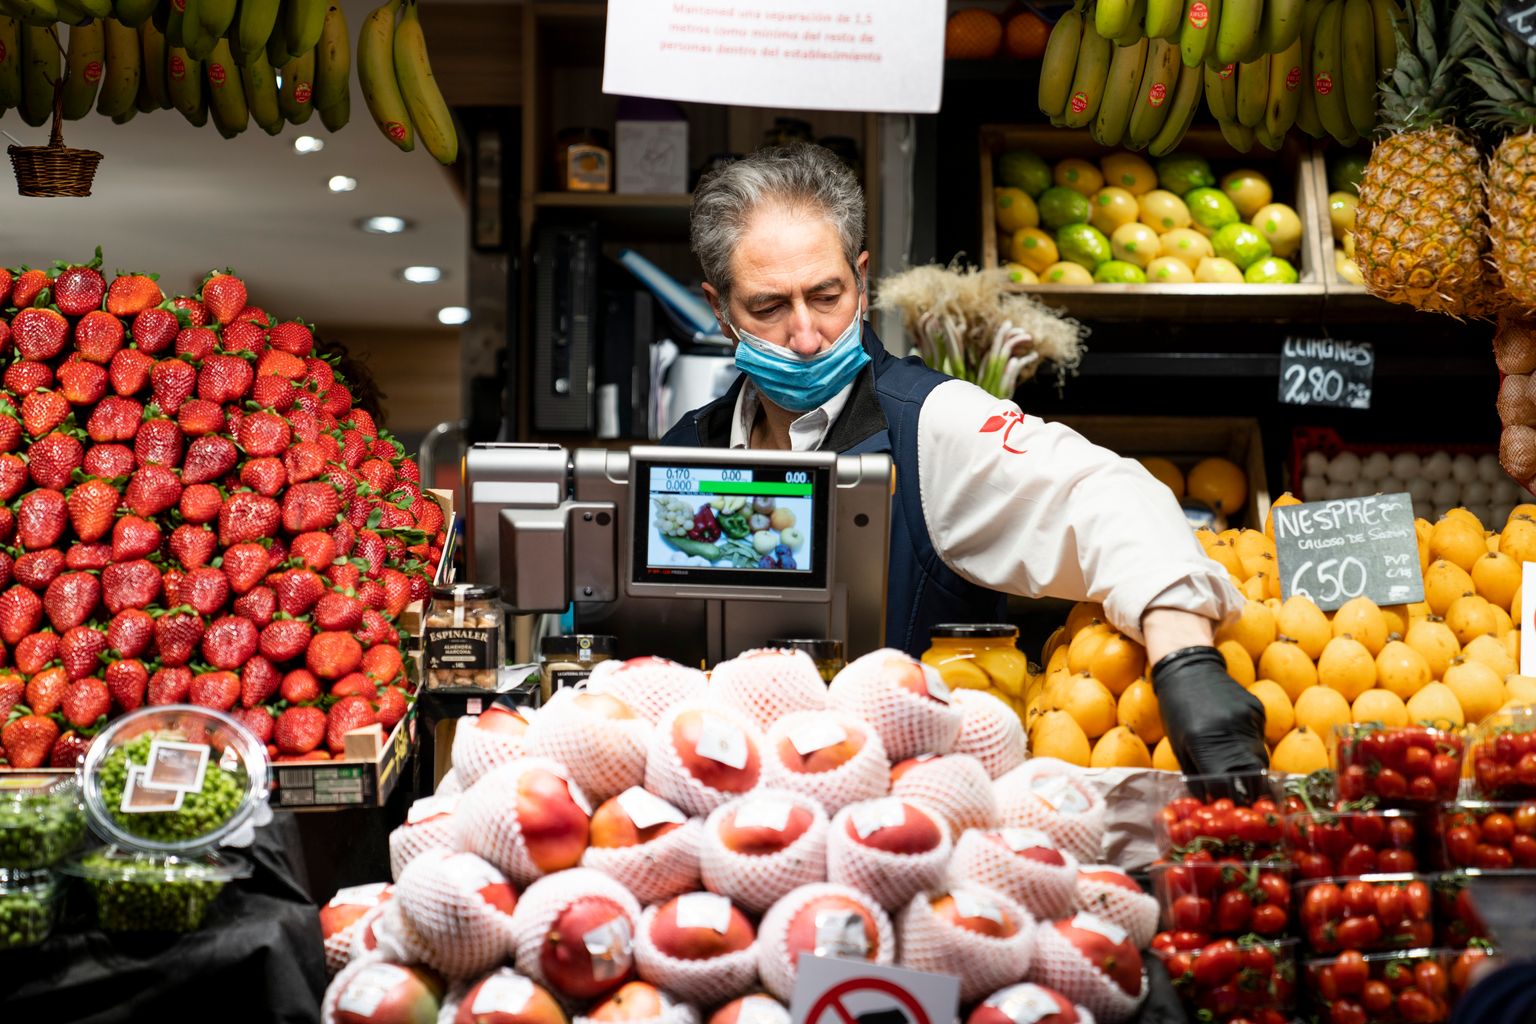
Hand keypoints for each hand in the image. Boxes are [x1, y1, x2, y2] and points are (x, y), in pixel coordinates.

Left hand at [1152, 645, 1267, 785]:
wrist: (1189, 668)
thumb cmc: (1176, 710)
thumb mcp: (1179, 745)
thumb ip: (1197, 773)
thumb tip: (1212, 799)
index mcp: (1204, 740)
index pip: (1227, 781)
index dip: (1231, 798)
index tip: (1232, 809)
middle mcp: (1230, 730)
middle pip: (1252, 773)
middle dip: (1250, 790)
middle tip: (1244, 798)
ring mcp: (1248, 718)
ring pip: (1260, 756)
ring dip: (1251, 768)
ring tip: (1239, 770)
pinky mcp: (1258, 710)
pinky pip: (1260, 737)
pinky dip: (1251, 746)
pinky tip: (1237, 739)